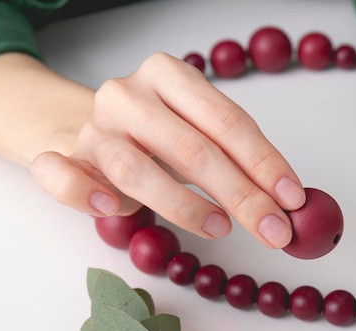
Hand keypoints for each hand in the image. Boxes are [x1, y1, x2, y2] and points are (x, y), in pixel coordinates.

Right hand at [31, 52, 304, 247]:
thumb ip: (237, 160)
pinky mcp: (63, 157)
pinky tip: (112, 209)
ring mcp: (93, 128)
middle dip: (242, 195)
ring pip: (138, 170)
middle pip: (193, 148)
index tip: (293, 199)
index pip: (227, 120)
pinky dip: (85, 194)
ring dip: (186, 206)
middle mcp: (128, 95)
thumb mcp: (198, 133)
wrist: (83, 128)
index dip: (264, 162)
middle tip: (274, 230)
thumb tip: (288, 203)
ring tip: (222, 229)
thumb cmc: (155, 136)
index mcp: (169, 75)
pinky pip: (63, 177)